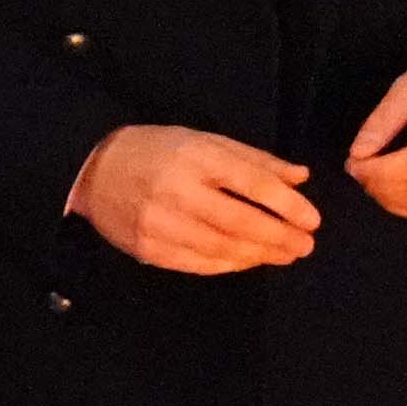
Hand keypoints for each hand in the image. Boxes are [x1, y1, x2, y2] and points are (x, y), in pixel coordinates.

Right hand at [74, 123, 321, 271]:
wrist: (94, 171)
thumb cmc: (158, 151)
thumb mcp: (205, 141)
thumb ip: (254, 160)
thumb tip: (301, 177)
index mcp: (196, 157)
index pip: (251, 183)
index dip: (287, 204)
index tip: (312, 219)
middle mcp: (178, 190)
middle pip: (239, 221)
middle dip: (279, 237)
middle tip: (305, 246)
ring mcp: (160, 223)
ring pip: (221, 247)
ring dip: (259, 255)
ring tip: (284, 255)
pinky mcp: (148, 248)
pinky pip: (198, 263)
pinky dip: (229, 264)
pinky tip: (248, 261)